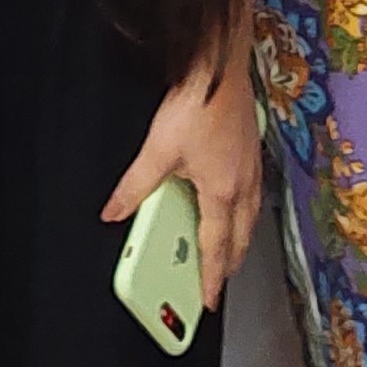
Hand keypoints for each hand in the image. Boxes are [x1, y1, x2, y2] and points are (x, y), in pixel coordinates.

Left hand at [105, 45, 264, 304]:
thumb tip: (114, 212)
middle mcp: (243, 185)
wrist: (220, 67)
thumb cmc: (197, 105)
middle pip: (240, 238)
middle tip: (216, 280)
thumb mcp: (158, 151)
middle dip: (229, 263)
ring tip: (226, 250)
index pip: (216, 248)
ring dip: (239, 239)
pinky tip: (233, 204)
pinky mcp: (251, 150)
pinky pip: (252, 195)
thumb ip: (135, 188)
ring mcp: (251, 167)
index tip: (207, 299)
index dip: (211, 278)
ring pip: (250, 217)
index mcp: (222, 193)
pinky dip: (244, 212)